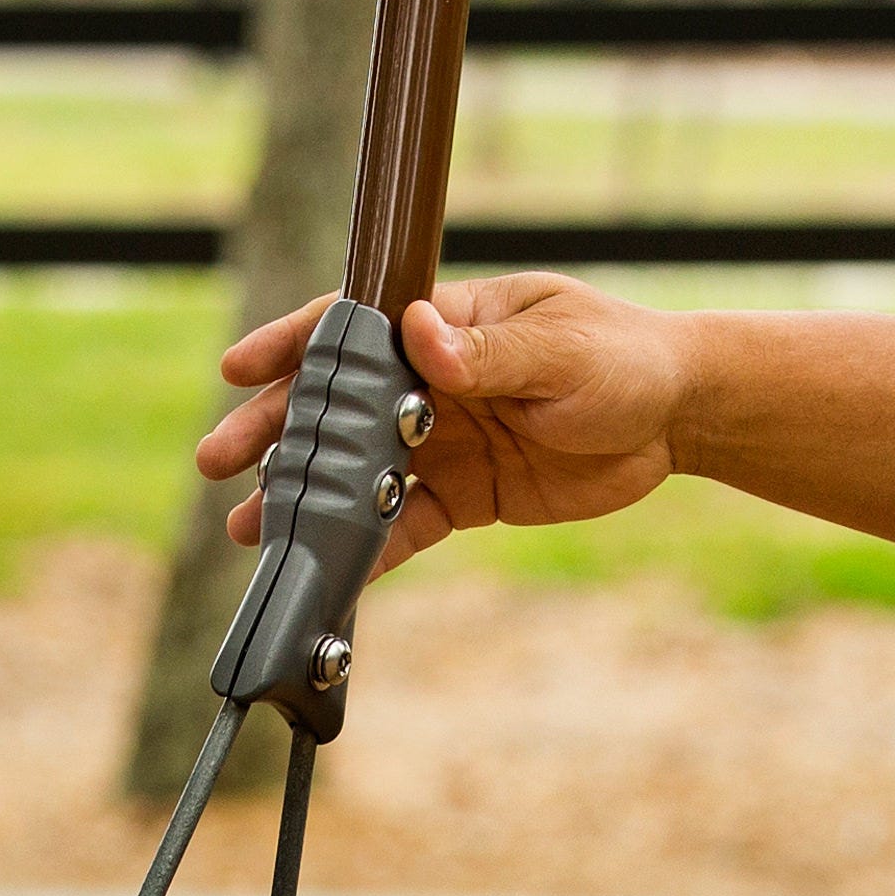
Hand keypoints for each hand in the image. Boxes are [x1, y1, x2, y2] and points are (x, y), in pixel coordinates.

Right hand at [193, 273, 687, 576]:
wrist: (677, 419)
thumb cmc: (623, 356)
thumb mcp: (562, 349)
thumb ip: (490, 353)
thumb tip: (420, 336)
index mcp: (446, 323)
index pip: (354, 328)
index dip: (293, 346)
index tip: (239, 369)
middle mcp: (430, 381)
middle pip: (335, 406)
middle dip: (273, 431)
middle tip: (217, 460)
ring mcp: (439, 440)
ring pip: (355, 471)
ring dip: (302, 497)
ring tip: (248, 527)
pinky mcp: (461, 495)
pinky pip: (402, 525)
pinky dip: (366, 549)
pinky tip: (328, 571)